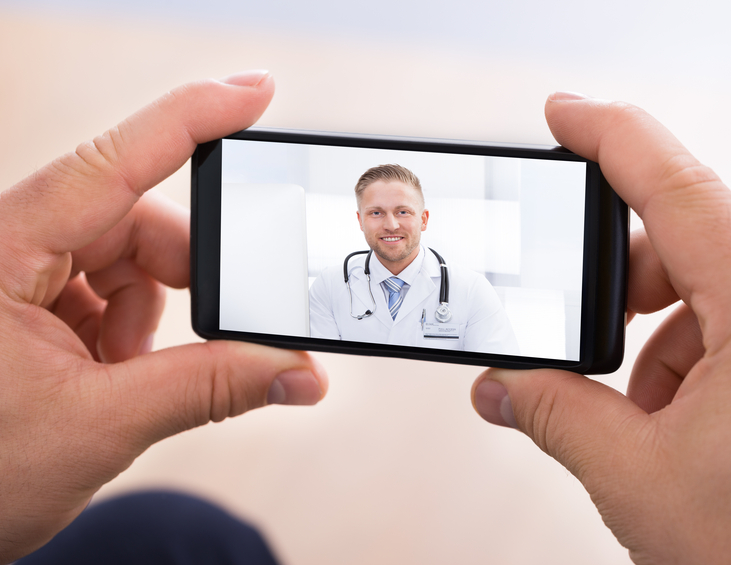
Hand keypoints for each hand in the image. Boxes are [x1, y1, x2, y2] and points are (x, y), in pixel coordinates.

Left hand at [0, 71, 327, 562]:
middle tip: (227, 331)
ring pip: (132, 261)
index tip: (256, 91)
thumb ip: (206, 390)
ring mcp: (25, 273)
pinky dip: (136, 332)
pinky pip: (115, 291)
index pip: (111, 164)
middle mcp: (11, 246)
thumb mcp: (95, 426)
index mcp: (0, 250)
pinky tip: (114, 376)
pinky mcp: (38, 302)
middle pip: (136, 222)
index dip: (190, 119)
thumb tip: (297, 373)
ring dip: (156, 318)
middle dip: (186, 279)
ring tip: (127, 379)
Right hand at [472, 93, 730, 563]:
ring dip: (654, 345)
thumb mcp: (636, 479)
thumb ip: (553, 414)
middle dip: (616, 291)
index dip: (610, 137)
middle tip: (570, 338)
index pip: (679, 188)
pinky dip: (689, 364)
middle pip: (686, 246)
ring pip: (708, 295)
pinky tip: (677, 428)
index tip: (563, 113)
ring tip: (641, 422)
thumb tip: (500, 385)